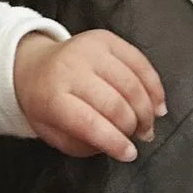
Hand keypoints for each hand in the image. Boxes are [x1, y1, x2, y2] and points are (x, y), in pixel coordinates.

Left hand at [13, 31, 164, 161]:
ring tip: (147, 125)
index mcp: (52, 96)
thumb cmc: (46, 105)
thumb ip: (83, 144)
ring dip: (146, 109)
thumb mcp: (53, 133)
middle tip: (140, 137)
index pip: (89, 122)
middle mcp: (70, 68)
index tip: (130, 154)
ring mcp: (89, 49)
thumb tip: (119, 145)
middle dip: (133, 126)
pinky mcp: (106, 38)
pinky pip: (139, 62)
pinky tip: (157, 105)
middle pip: (115, 103)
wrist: (34, 66)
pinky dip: (153, 87)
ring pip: (131, 83)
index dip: (115, 141)